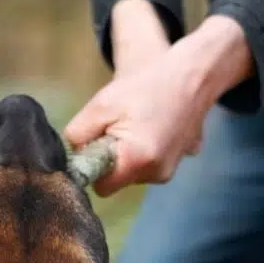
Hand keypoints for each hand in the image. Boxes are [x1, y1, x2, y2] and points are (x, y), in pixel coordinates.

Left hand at [65, 14, 252, 196]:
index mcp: (137, 160)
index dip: (93, 167)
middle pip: (118, 180)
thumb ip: (77, 136)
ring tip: (137, 122)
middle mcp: (157, 173)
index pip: (101, 187)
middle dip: (111, 158)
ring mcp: (171, 170)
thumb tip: (71, 156)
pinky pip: (150, 164)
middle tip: (117, 125)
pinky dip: (145, 150)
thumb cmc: (145, 86)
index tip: (95, 144)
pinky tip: (152, 126)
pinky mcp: (179, 162)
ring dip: (128, 153)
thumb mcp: (101, 105)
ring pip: (133, 172)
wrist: (192, 75)